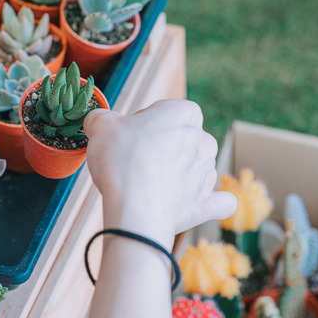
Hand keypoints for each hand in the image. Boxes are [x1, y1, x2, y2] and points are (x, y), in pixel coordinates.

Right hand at [83, 99, 236, 244]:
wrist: (135, 208)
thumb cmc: (121, 160)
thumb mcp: (101, 126)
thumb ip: (101, 117)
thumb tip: (97, 120)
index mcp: (184, 113)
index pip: (169, 109)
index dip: (147, 120)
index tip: (128, 134)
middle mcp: (203, 140)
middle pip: (184, 138)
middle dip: (164, 147)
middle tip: (134, 160)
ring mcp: (207, 174)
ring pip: (197, 167)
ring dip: (179, 174)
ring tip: (148, 185)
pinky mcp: (207, 204)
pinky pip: (220, 202)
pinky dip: (210, 202)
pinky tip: (196, 202)